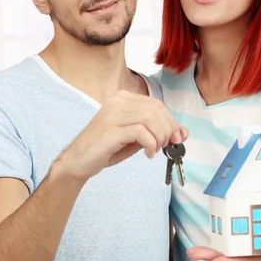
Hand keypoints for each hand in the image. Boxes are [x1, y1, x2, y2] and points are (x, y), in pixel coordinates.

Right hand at [57, 90, 186, 182]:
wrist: (78, 161)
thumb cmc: (106, 148)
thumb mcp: (135, 138)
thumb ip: (155, 131)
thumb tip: (182, 132)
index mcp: (122, 99)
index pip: (156, 104)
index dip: (171, 121)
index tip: (177, 137)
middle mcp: (116, 101)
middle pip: (155, 109)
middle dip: (167, 129)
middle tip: (166, 146)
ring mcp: (112, 114)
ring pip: (150, 118)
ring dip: (159, 137)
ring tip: (154, 150)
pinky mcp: (110, 129)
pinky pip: (141, 132)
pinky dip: (150, 144)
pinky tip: (147, 154)